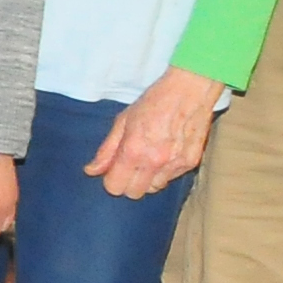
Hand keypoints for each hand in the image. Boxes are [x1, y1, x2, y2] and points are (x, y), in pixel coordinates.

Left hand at [84, 68, 221, 201]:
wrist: (190, 90)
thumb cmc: (153, 102)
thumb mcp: (122, 121)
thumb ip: (106, 150)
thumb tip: (91, 171)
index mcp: (133, 151)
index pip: (115, 187)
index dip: (111, 180)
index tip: (114, 171)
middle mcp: (155, 162)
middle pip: (135, 193)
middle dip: (129, 183)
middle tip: (130, 166)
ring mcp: (175, 164)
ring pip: (155, 188)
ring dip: (148, 179)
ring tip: (150, 158)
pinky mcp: (191, 162)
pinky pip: (172, 178)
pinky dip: (166, 171)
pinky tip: (166, 153)